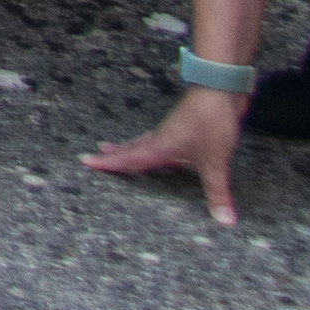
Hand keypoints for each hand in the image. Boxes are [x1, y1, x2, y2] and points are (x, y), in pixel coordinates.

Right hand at [87, 89, 246, 228]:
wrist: (220, 88)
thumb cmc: (211, 121)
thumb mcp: (215, 161)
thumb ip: (217, 191)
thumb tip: (224, 221)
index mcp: (162, 146)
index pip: (130, 158)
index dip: (108, 163)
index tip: (85, 161)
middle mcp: (163, 138)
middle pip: (132, 147)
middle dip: (114, 154)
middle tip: (95, 154)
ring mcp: (174, 130)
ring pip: (145, 142)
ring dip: (131, 147)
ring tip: (118, 148)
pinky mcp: (186, 126)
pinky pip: (163, 140)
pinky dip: (153, 146)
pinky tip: (166, 151)